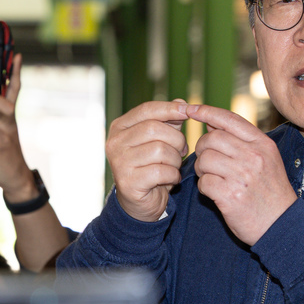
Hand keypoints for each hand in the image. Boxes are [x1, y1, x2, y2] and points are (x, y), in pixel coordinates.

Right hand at [105, 100, 189, 221]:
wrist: (140, 201)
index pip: (146, 110)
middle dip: (176, 139)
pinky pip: (161, 171)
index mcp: (119, 127)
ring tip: (174, 166)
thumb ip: (168, 121)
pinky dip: (173, 175)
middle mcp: (115, 143)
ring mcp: (119, 163)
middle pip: (154, 129)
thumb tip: (181, 102)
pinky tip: (171, 179)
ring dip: (175, 159)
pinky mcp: (128, 182)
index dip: (169, 109)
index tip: (189, 111)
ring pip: (160, 150)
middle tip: (182, 151)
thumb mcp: (159, 140)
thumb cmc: (151, 166)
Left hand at [186, 104, 294, 244]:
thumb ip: (241, 140)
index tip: (190, 109)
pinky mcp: (231, 196)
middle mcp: (254, 157)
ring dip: (201, 169)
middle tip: (207, 162)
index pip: (229, 119)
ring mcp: (242, 176)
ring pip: (204, 159)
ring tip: (212, 178)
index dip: (207, 111)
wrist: (282, 225)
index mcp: (263, 144)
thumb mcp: (265, 160)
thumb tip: (210, 121)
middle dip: (202, 149)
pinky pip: (203, 182)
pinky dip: (204, 187)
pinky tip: (215, 193)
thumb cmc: (269, 191)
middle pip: (211, 138)